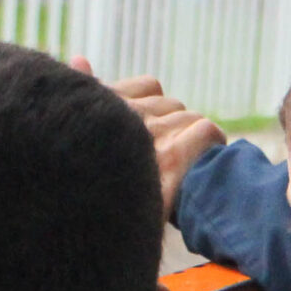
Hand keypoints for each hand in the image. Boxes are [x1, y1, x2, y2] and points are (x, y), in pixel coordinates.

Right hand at [76, 56, 226, 216]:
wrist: (95, 233)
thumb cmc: (92, 184)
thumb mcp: (83, 133)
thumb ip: (86, 91)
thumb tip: (79, 56)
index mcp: (104, 109)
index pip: (149, 88)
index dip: (155, 111)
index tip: (151, 139)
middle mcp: (126, 118)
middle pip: (174, 106)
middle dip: (175, 129)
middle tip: (167, 162)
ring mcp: (151, 136)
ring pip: (192, 119)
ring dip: (192, 142)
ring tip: (181, 172)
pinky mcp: (174, 156)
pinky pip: (207, 130)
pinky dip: (211, 147)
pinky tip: (199, 171)